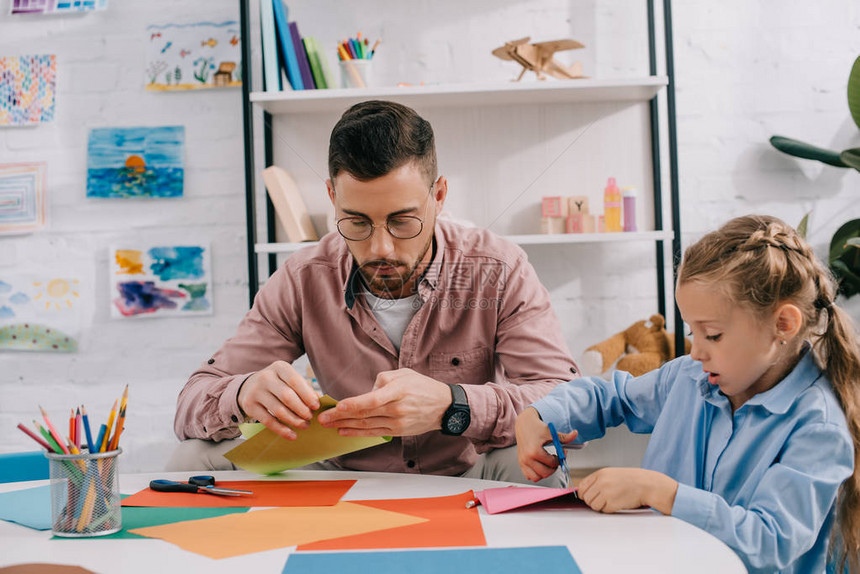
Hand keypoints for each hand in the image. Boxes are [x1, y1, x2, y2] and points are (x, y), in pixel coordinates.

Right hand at [237, 360, 320, 439]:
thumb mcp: (288, 379)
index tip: (316, 406)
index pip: (295, 381)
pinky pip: (268, 421)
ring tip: (304, 425)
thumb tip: (318, 401)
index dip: (307, 395)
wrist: (249, 386)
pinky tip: (292, 435)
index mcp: (279, 367)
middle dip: (301, 409)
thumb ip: (303, 388)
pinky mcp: (249, 406)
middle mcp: (265, 377)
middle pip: (287, 396)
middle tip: (310, 418)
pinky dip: (282, 430)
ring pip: (278, 410)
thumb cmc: (277, 383)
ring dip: (294, 421)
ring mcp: (255, 391)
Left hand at [317, 368, 450, 436]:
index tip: (338, 406)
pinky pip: (373, 433)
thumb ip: (383, 379)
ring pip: (366, 425)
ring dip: (345, 426)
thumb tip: (368, 391)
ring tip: (328, 425)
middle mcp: (397, 408)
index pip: (372, 400)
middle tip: (323, 418)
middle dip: (341, 417)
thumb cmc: (423, 386)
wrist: (444, 406)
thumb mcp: (405, 373)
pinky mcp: (398, 431)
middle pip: (364, 414)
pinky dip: (357, 433)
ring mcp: (397, 422)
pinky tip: (344, 432)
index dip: (353, 404)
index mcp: (398, 390)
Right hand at [515, 407, 577, 482]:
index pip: (552, 463)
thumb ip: (564, 437)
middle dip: (554, 468)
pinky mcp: (521, 463)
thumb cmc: (537, 427)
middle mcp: (527, 458)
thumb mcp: (551, 432)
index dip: (560, 458)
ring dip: (545, 473)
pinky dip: (536, 474)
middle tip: (556, 459)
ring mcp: (523, 462)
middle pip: (545, 473)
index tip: (561, 451)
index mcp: (534, 451)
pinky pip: (529, 476)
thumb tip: (576, 434)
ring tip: (548, 463)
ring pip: (537, 477)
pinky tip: (541, 465)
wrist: (523, 424)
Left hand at [577, 468, 677, 513]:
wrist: (647, 485)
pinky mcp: (613, 504)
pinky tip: (617, 503)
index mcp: (600, 474)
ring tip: (610, 501)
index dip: (583, 494)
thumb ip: (598, 481)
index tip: (587, 496)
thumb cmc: (631, 480)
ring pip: (593, 506)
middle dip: (592, 501)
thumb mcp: (612, 474)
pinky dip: (609, 510)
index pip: (581, 486)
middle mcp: (602, 482)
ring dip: (600, 506)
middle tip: (602, 500)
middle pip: (586, 498)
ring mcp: (607, 493)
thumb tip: (585, 491)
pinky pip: (604, 510)